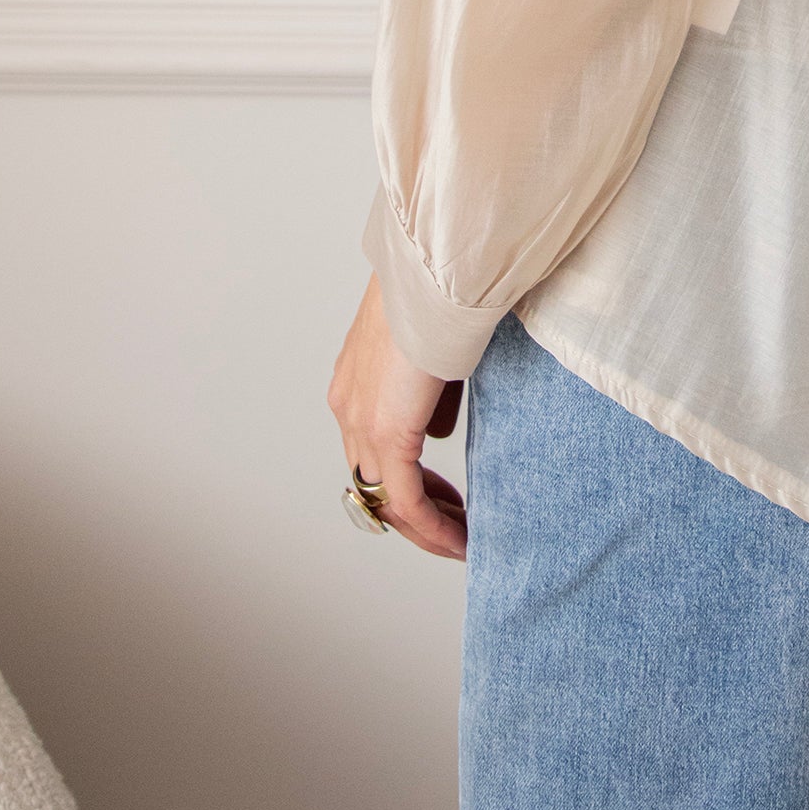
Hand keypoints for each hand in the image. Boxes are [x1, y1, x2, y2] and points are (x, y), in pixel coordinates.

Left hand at [327, 273, 467, 558]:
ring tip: (460, 541)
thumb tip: (434, 431)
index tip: (444, 495)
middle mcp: (348, 406)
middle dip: (416, 510)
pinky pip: (406, 501)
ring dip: (425, 526)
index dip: (408, 479)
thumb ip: (429, 394)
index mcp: (356, 381)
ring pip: (386, 499)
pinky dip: (433, 528)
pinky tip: (459, 539)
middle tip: (454, 526)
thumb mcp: (433, 349)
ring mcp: (361, 422)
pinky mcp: (386, 433)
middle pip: (373, 482)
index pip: (372, 449)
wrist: (435, 269)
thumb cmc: (441, 290)